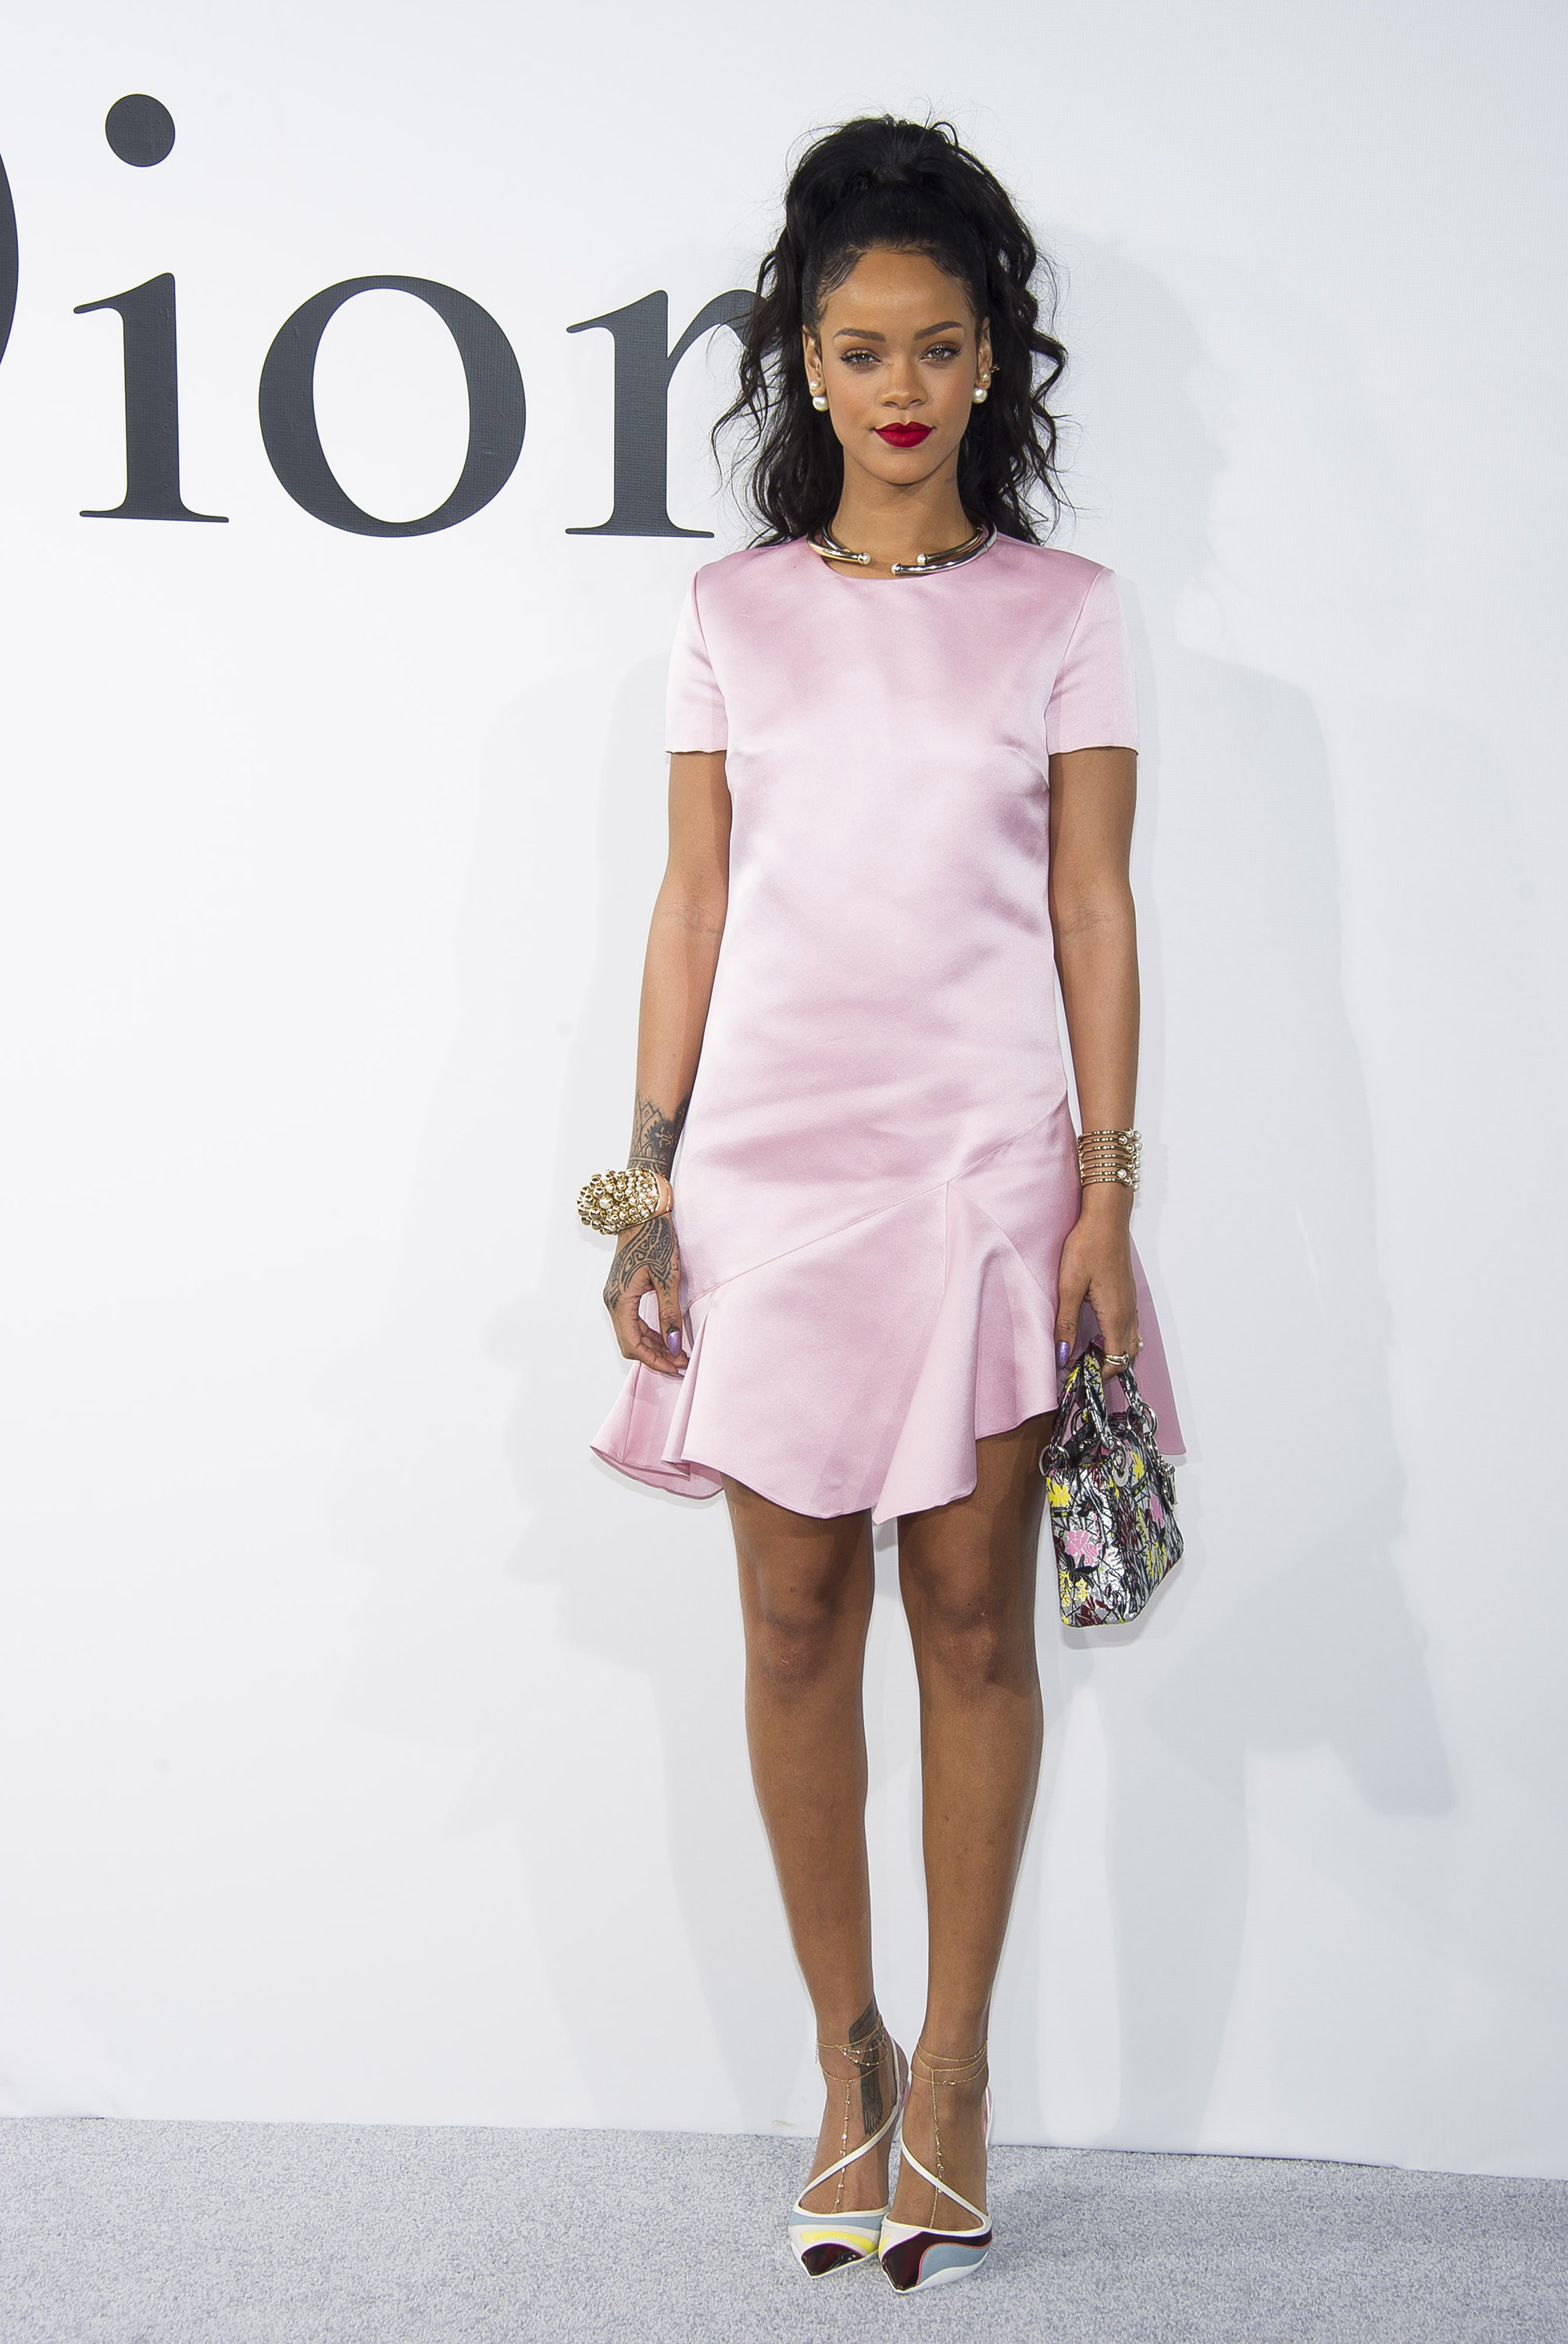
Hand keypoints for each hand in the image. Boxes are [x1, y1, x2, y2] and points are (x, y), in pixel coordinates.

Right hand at [604, 1212, 688, 1374]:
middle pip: (630, 1343)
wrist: (642, 1212)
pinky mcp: (622, 1291)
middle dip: (655, 1356)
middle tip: (681, 1363)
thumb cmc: (655, 1239)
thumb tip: (673, 1346)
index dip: (654, 1360)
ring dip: (653, 1346)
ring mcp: (615, 1296)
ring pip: (631, 1333)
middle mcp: (612, 1301)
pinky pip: (633, 1321)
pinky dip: (649, 1332)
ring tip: (678, 1352)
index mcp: (620, 1300)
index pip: (633, 1345)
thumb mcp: (667, 1277)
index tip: (677, 1367)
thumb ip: (669, 1313)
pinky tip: (667, 1335)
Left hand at [1054, 1191, 1139, 1379]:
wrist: (1106, 1218)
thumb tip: (1063, 1355)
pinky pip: (1129, 1327)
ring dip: (1113, 1353)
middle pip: (1127, 1355)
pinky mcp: (1127, 1294)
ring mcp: (1130, 1303)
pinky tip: (1097, 1333)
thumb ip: (1067, 1323)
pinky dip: (1117, 1339)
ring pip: (1130, 1341)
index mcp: (1115, 1315)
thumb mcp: (1069, 1287)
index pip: (1117, 1360)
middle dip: (1108, 1368)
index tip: (1078, 1378)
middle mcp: (1128, 1312)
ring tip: (1087, 1355)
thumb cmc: (1088, 1247)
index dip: (1100, 1375)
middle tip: (1082, 1370)